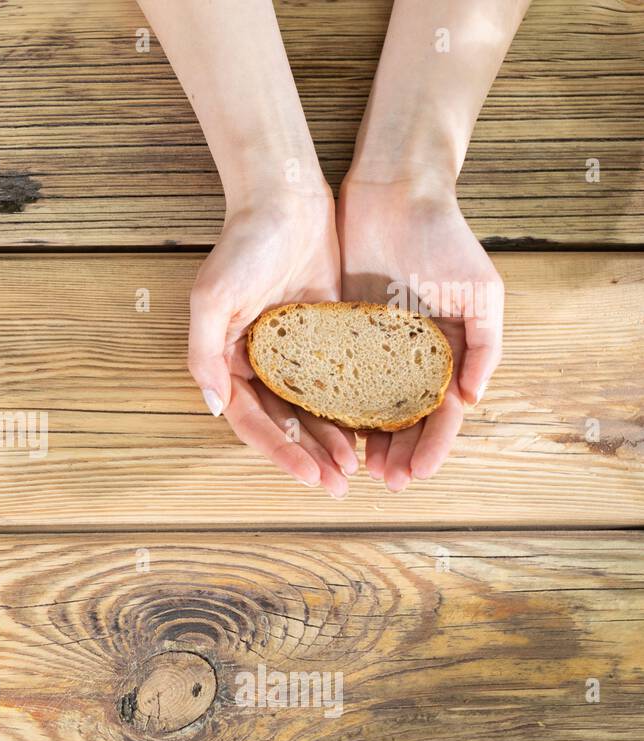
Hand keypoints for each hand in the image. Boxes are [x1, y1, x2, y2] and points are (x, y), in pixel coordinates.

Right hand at [189, 192, 358, 497]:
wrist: (285, 197)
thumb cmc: (243, 244)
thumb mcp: (212, 298)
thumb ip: (204, 354)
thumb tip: (215, 407)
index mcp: (229, 361)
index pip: (253, 422)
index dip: (281, 453)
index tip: (310, 476)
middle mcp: (259, 364)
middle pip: (285, 424)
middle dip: (311, 457)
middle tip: (339, 485)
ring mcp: (295, 353)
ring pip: (315, 409)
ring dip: (333, 440)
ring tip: (358, 468)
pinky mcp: (327, 336)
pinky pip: (341, 380)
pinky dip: (354, 406)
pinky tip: (376, 427)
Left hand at [337, 178, 502, 490]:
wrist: (394, 192)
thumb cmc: (443, 237)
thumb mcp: (480, 290)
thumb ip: (485, 344)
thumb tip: (470, 399)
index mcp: (446, 351)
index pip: (441, 411)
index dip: (433, 444)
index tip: (419, 473)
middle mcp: (408, 355)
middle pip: (403, 417)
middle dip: (398, 452)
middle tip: (384, 481)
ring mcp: (371, 344)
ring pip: (367, 405)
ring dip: (364, 439)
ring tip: (354, 467)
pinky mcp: (336, 329)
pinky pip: (332, 375)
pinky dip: (331, 405)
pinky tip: (324, 429)